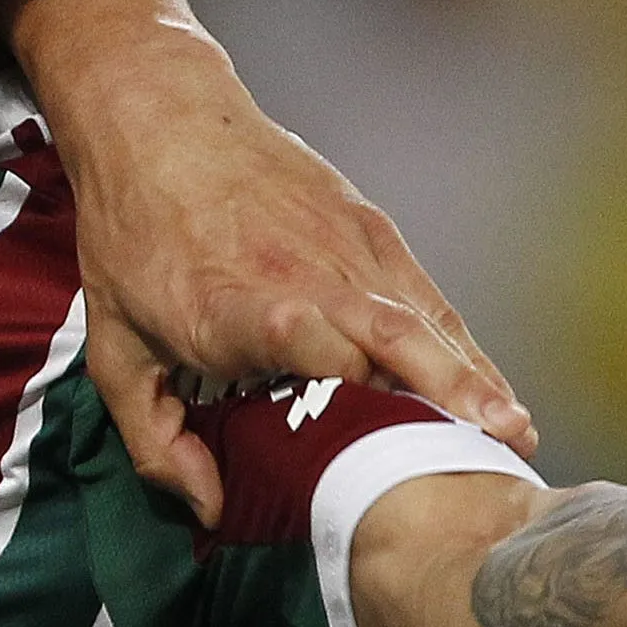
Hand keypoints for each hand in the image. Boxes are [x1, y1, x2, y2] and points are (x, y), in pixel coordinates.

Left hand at [71, 60, 531, 527]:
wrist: (156, 119)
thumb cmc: (131, 235)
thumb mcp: (113, 345)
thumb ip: (156, 439)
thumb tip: (211, 507)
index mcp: (230, 305)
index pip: (301, 334)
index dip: (341, 376)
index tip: (373, 428)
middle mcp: (300, 274)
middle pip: (385, 332)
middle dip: (440, 394)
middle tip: (489, 451)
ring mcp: (344, 246)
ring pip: (421, 318)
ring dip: (469, 377)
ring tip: (513, 434)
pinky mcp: (369, 227)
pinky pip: (426, 296)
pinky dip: (461, 345)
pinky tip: (489, 389)